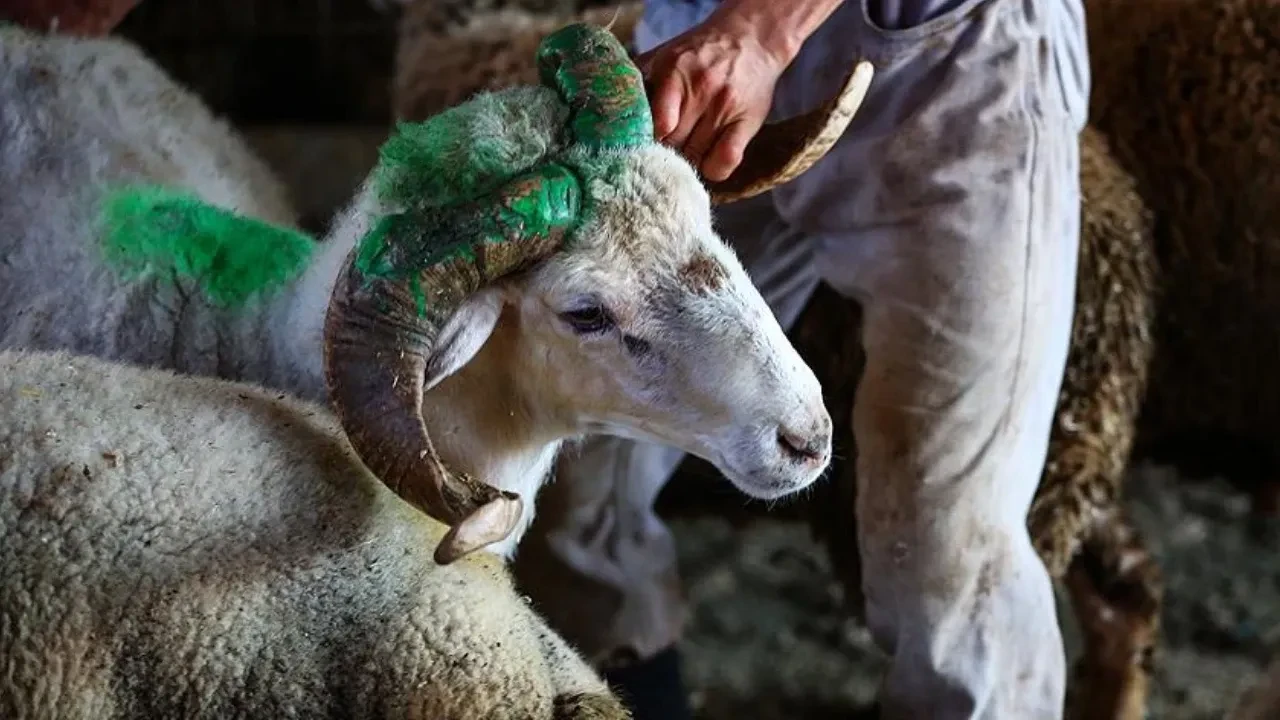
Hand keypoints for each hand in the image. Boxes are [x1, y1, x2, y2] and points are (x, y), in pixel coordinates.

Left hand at [634, 5, 793, 181]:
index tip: (638, 149)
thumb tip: (609, 112)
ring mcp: (725, 108)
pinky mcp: (746, 123)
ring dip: (687, 162)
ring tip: (683, 154)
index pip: (655, 124)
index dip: (644, 143)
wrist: (751, 37)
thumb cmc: (700, 53)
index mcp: (674, 72)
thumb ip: (640, 82)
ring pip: (696, 157)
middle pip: (673, 144)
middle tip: (659, 156)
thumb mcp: (666, 57)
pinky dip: (712, 170)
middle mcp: (701, 89)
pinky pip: (724, 162)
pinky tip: (707, 160)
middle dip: (663, 154)